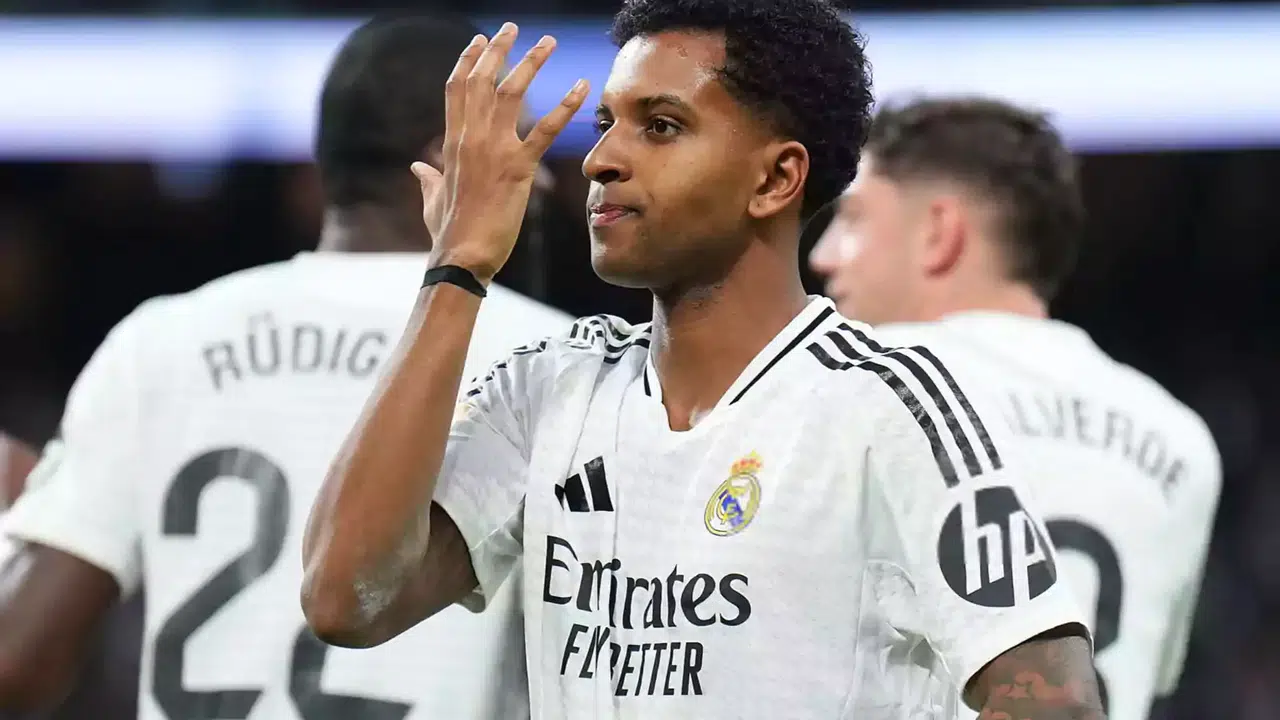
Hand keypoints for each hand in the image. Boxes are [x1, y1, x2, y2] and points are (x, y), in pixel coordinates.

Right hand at [412, 23, 588, 282]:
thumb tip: (416, 167)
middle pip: (484, 80)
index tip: (480, 41)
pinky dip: (566, 107)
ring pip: (513, 93)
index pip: (458, 89)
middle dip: (498, 49)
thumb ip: (427, 178)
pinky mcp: (518, 168)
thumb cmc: (447, 232)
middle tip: (512, 26)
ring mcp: (494, 150)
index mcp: (452, 142)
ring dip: (531, 62)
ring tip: (547, 41)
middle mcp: (471, 138)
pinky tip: (582, 88)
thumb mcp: (432, 199)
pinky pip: (546, 131)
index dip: (469, 61)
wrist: (462, 255)